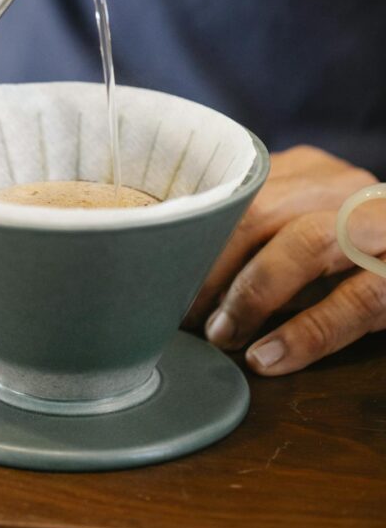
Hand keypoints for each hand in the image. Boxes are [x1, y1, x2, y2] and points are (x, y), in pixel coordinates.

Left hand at [185, 145, 385, 374]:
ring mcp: (378, 225)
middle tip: (186, 314)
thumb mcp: (301, 227)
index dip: (195, 233)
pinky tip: (267, 357)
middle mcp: (343, 186)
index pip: (237, 189)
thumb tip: (176, 265)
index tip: (163, 273)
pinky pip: (354, 301)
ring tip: (221, 336)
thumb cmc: (348, 251)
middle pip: (263, 211)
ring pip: (307, 243)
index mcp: (309, 170)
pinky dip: (304, 333)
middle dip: (215, 266)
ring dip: (252, 295)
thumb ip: (254, 234)